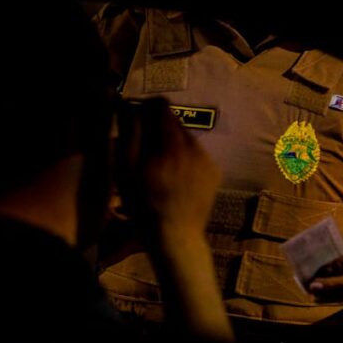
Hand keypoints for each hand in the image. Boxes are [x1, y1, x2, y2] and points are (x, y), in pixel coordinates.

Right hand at [115, 97, 220, 236]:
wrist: (176, 236)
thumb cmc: (144, 204)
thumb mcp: (127, 171)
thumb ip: (130, 135)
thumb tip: (130, 107)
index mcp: (172, 144)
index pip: (162, 107)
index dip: (147, 107)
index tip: (137, 117)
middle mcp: (194, 147)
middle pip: (175, 122)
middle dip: (159, 128)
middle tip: (146, 148)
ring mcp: (208, 159)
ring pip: (187, 139)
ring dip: (172, 144)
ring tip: (161, 167)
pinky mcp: (215, 172)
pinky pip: (197, 155)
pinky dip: (186, 159)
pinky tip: (177, 178)